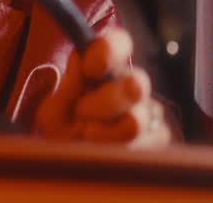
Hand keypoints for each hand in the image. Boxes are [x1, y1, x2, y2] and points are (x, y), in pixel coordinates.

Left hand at [35, 28, 170, 146]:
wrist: (70, 169)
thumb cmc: (62, 136)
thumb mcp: (53, 113)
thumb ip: (68, 86)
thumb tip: (81, 54)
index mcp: (102, 70)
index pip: (118, 43)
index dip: (109, 51)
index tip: (90, 69)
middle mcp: (129, 85)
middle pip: (136, 83)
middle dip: (103, 103)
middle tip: (81, 114)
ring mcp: (148, 112)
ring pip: (138, 119)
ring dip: (106, 133)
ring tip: (88, 138)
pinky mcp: (159, 138)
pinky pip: (145, 144)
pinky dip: (118, 150)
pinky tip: (106, 152)